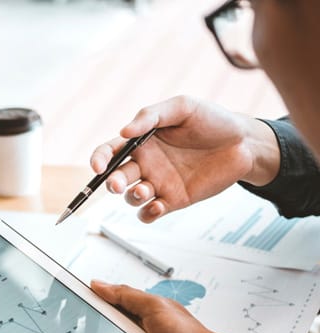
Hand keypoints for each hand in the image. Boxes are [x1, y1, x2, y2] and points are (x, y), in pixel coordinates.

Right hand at [90, 96, 280, 222]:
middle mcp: (146, 164)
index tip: (98, 167)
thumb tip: (124, 132)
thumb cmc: (213, 120)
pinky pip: (149, 213)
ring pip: (131, 197)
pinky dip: (147, 213)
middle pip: (116, 178)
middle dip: (112, 183)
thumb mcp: (182, 107)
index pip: (109, 152)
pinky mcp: (173, 200)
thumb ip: (151, 116)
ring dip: (132, 197)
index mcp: (141, 142)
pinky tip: (159, 205)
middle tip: (118, 184)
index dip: (98, 159)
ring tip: (147, 191)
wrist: (244, 143)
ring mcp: (159, 184)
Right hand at [90, 281, 253, 332]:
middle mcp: (132, 330)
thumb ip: (126, 295)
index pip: (104, 303)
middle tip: (75, 331)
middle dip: (87, 330)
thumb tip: (98, 284)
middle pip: (100, 328)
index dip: (87, 302)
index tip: (70, 302)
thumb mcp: (154, 307)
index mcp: (135, 311)